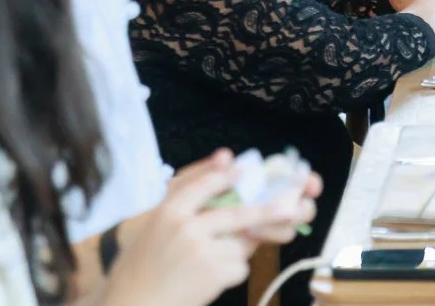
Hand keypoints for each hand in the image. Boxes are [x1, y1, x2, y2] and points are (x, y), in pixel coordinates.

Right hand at [102, 151, 305, 305]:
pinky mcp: (211, 274)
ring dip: (236, 252)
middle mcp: (185, 227)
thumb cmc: (140, 268)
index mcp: (168, 211)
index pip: (204, 184)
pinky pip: (238, 267)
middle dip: (268, 211)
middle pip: (238, 213)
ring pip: (240, 244)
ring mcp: (200, 251)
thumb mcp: (152, 226)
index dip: (226, 177)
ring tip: (206, 264)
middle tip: (294, 208)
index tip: (244, 170)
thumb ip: (187, 192)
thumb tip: (226, 155)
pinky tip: (207, 280)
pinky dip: (231, 273)